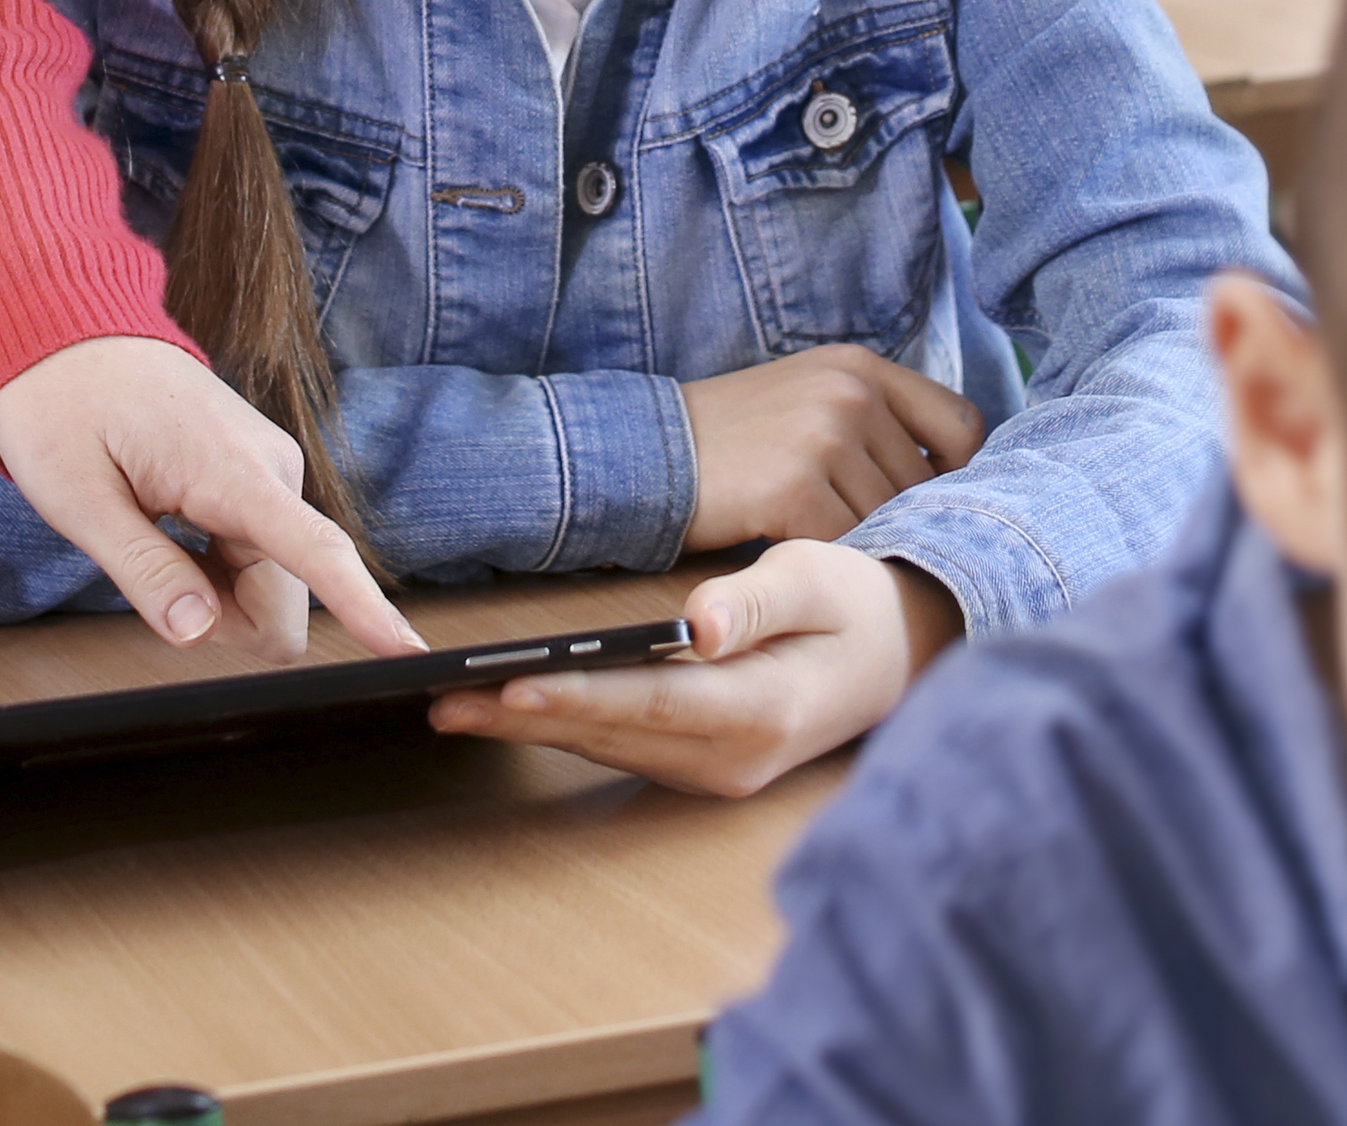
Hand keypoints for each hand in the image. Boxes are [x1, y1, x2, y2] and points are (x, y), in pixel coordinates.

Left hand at [0, 335, 424, 664]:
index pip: (318, 553)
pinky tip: (171, 530)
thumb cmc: (63, 404)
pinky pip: (259, 560)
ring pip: (271, 587)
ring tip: (152, 536)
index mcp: (234, 471)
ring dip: (213, 594)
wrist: (66, 335)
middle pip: (284, 603)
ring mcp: (271, 474)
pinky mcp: (261, 480)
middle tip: (149, 577)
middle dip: (223, 621)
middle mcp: (273, 470)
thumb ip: (142, 570)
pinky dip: (215, 571)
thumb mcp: (78, 499)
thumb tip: (196, 633)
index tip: (409, 654)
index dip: (366, 612)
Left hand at [427, 541, 965, 794]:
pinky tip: (508, 708)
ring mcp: (717, 769)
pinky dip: (563, 727)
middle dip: (523, 717)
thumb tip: (703, 626)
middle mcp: (734, 756)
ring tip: (453, 705)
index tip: (511, 684)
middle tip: (444, 701)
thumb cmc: (856, 603)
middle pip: (612, 735)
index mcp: (763, 710)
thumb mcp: (817, 577)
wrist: (902, 653)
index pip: (651, 703)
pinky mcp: (702, 762)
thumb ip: (757, 602)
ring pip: (608, 746)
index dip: (578, 694)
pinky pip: (621, 745)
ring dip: (532, 727)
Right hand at [678, 344, 984, 552]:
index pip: (961, 423)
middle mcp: (850, 392)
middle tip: (857, 532)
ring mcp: (824, 436)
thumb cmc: (731, 440)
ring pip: (888, 518)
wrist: (646, 452)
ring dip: (859, 540)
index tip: (928, 502)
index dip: (956, 473)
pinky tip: (793, 545)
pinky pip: (847, 543)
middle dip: (898, 518)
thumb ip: (873, 419)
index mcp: (859, 367)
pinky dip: (828, 558)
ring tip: (817, 536)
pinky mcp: (797, 486)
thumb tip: (951, 478)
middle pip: (926, 484)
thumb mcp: (807, 398)